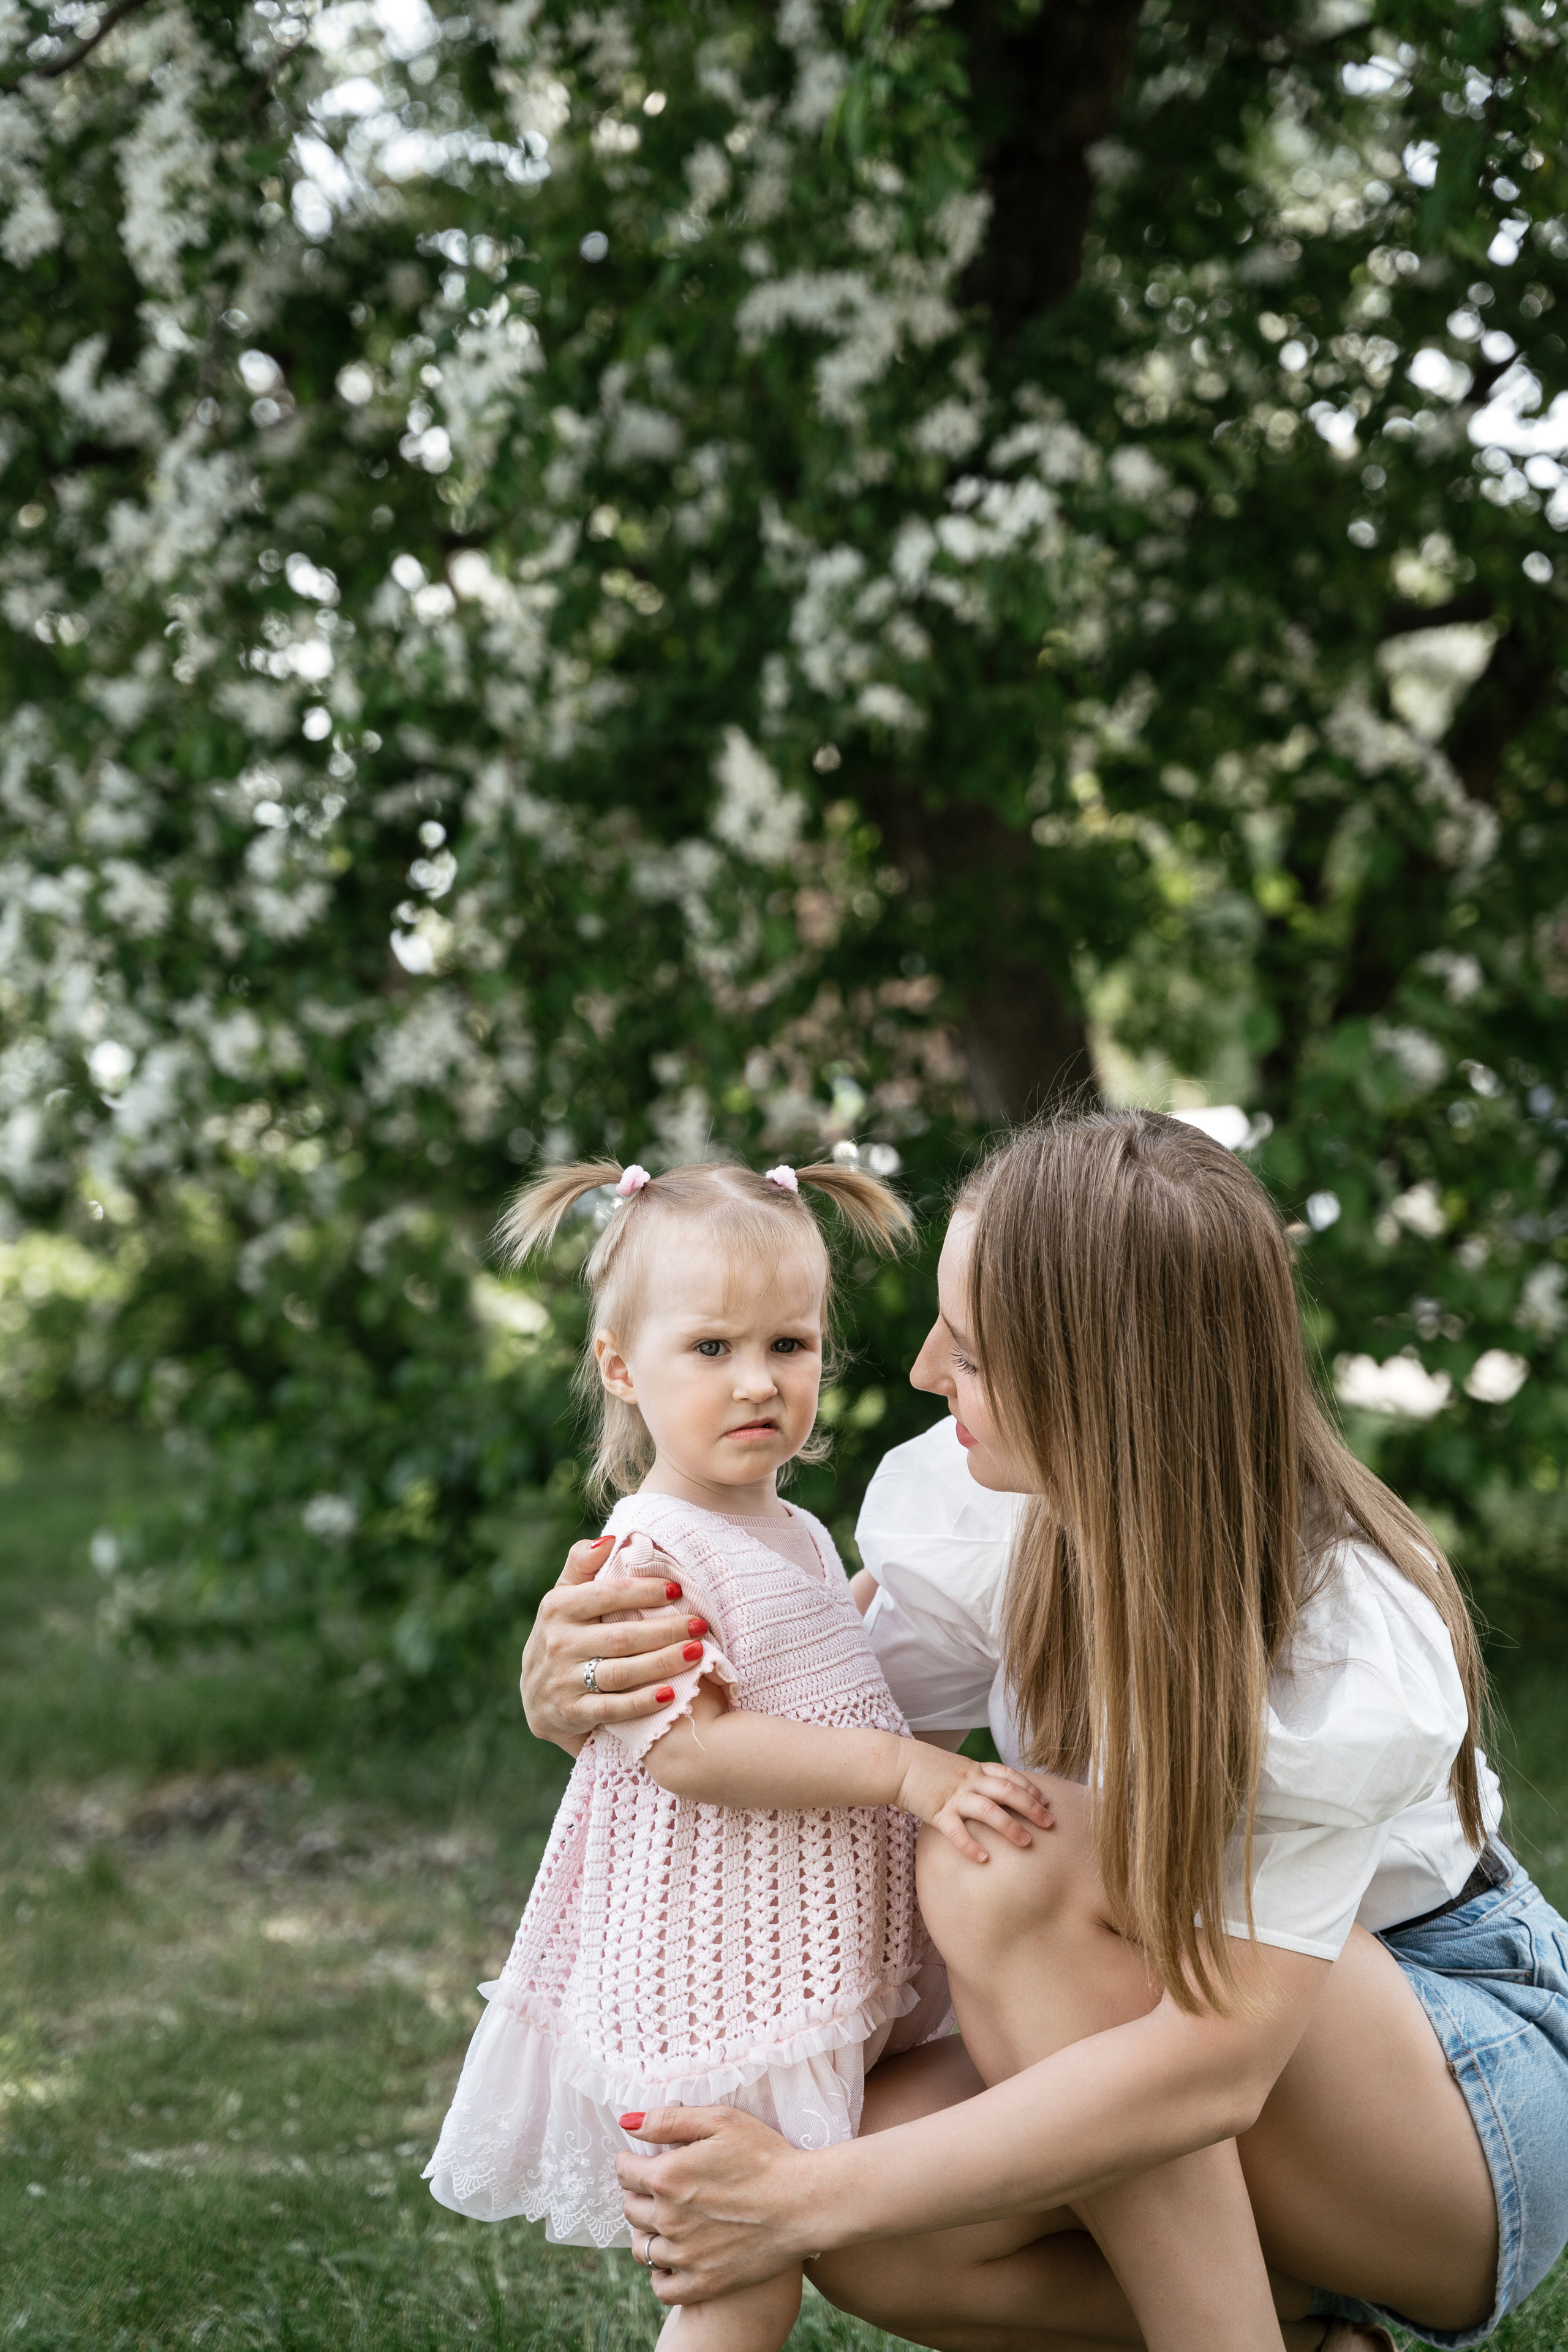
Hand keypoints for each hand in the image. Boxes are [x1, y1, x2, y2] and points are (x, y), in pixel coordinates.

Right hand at [518, 1538, 707, 1748]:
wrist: (537, 1698)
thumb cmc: (562, 1636)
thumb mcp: (562, 1598)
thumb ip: (581, 1565)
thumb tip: (609, 1539)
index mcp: (558, 1608)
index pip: (606, 1595)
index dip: (644, 1592)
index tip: (678, 1589)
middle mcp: (559, 1643)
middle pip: (621, 1636)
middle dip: (665, 1630)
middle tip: (700, 1624)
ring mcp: (564, 1681)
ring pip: (621, 1672)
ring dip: (662, 1663)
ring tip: (696, 1653)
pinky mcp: (572, 1714)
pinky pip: (613, 1709)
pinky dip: (642, 1702)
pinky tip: (672, 1694)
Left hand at [616, 2107, 816, 2304]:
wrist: (805, 2204)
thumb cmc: (767, 2156)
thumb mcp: (721, 2121)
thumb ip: (669, 2120)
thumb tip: (628, 2123)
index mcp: (667, 2177)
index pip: (624, 2173)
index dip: (629, 2162)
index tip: (638, 2160)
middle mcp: (669, 2219)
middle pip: (631, 2209)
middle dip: (637, 2194)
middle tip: (657, 2188)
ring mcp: (685, 2255)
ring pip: (642, 2248)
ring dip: (647, 2231)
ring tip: (665, 2221)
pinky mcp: (703, 2282)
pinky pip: (662, 2286)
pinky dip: (660, 2273)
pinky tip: (673, 2257)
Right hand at [892, 1742, 1053, 1862]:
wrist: (896, 1763)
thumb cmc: (924, 1767)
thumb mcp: (953, 1767)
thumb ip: (972, 1778)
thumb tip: (989, 1793)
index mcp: (974, 1769)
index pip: (1009, 1775)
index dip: (1030, 1787)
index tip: (1046, 1800)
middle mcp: (969, 1781)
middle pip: (1008, 1791)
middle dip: (1031, 1807)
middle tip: (1049, 1823)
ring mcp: (954, 1796)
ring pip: (989, 1810)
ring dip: (1009, 1826)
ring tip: (1026, 1843)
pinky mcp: (937, 1811)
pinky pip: (956, 1831)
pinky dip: (970, 1845)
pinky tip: (983, 1859)